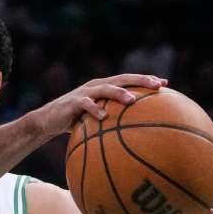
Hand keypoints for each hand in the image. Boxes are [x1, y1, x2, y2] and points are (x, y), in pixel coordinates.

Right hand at [30, 73, 166, 137]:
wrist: (47, 121)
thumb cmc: (75, 122)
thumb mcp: (95, 120)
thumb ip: (112, 120)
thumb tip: (135, 134)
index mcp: (105, 87)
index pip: (129, 80)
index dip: (146, 81)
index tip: (165, 84)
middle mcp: (97, 86)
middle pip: (123, 79)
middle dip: (141, 81)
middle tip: (157, 86)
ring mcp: (85, 92)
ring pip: (106, 89)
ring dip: (120, 93)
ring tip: (132, 100)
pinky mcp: (73, 102)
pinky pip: (86, 105)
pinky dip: (95, 110)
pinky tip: (104, 117)